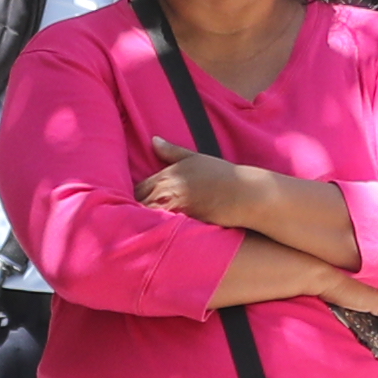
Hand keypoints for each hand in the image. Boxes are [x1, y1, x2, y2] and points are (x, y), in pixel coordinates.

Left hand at [136, 139, 275, 226]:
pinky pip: (162, 231)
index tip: (135, 204)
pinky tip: (155, 238)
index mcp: (166, 176)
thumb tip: (154, 140)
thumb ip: (171, 151)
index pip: (137, 189)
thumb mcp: (195, 158)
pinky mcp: (183, 224)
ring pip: (147, 219)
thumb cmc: (221, 175)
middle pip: (138, 205)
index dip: (135, 197)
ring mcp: (174, 209)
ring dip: (143, 223)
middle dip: (135, 211)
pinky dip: (156, 233)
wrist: (244, 194)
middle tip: (132, 220)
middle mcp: (167, 192)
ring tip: (139, 231)